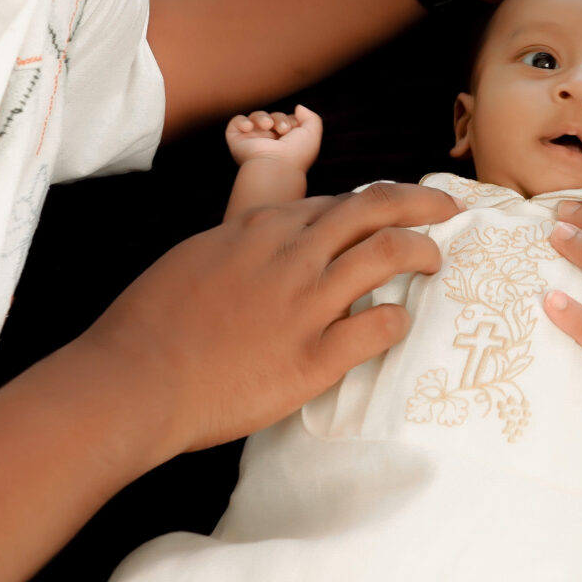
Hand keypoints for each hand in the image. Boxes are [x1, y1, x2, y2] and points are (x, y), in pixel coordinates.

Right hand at [85, 181, 457, 452]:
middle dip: (420, 203)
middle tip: (447, 209)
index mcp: (260, 228)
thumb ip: (240, 247)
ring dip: (423, 252)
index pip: (334, 202)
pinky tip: (399, 323)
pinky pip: (378, 327)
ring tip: (436, 260)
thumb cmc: (150, 324)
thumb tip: (262, 247)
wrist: (134, 379)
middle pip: (374, 209)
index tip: (388, 212)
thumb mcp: (195, 258)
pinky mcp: (314, 358)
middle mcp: (291, 255)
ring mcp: (306, 304)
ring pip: (388, 254)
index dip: (369, 205)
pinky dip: (398, 320)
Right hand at [225, 105, 322, 168]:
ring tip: (268, 126)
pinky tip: (250, 127)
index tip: (295, 128)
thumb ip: (310, 117)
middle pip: (272, 117)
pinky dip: (242, 121)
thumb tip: (298, 108)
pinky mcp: (237, 141)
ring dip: (262, 117)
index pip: (286, 121)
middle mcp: (268, 143)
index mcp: (285, 144)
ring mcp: (252, 142)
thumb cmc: (296, 153)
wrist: (276, 166)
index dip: (290, 120)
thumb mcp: (312, 133)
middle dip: (279, 118)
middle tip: (283, 130)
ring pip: (256, 117)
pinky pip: (236, 122)